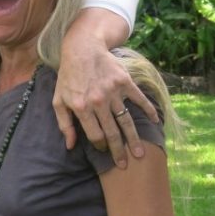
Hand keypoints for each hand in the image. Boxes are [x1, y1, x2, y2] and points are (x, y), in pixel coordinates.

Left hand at [53, 47, 158, 167]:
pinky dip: (148, 110)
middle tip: (125, 165)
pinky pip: (139, 99)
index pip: (95, 135)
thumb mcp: (59, 100)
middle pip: (112, 132)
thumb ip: (64, 124)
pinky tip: (155, 121)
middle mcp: (99, 102)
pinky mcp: (125, 82)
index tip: (104, 150)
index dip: (100, 146)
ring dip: (134, 139)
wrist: (82, 50)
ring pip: (126, 121)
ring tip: (140, 154)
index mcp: (82, 107)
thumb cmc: (68, 78)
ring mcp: (113, 92)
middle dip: (119, 151)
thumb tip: (70, 146)